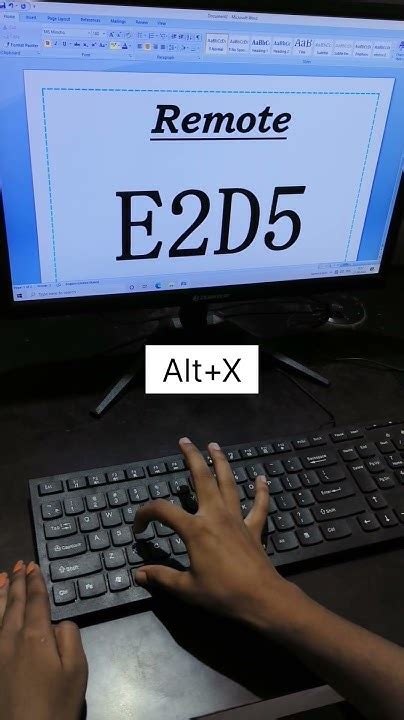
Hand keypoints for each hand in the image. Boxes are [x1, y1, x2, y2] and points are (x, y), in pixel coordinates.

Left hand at [0, 561, 87, 719]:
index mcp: (36, 635)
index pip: (36, 601)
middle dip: (17, 582)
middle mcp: (12, 637)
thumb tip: (58, 622)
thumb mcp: (77, 670)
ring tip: (2, 576)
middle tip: (19, 565)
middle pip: (14, 603)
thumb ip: (70, 637)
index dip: (35, 582)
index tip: (33, 566)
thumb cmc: (56, 704)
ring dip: (0, 593)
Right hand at [134, 439, 302, 633]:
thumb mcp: (186, 588)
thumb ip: (161, 577)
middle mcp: (215, 516)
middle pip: (203, 479)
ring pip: (229, 483)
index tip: (139, 529)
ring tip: (214, 446)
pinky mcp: (254, 528)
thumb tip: (138, 574)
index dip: (145, 515)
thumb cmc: (221, 593)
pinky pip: (259, 505)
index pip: (163, 511)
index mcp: (195, 529)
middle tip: (185, 442)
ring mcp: (237, 519)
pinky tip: (262, 478)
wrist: (261, 599)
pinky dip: (261, 491)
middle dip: (192, 458)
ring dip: (221, 463)